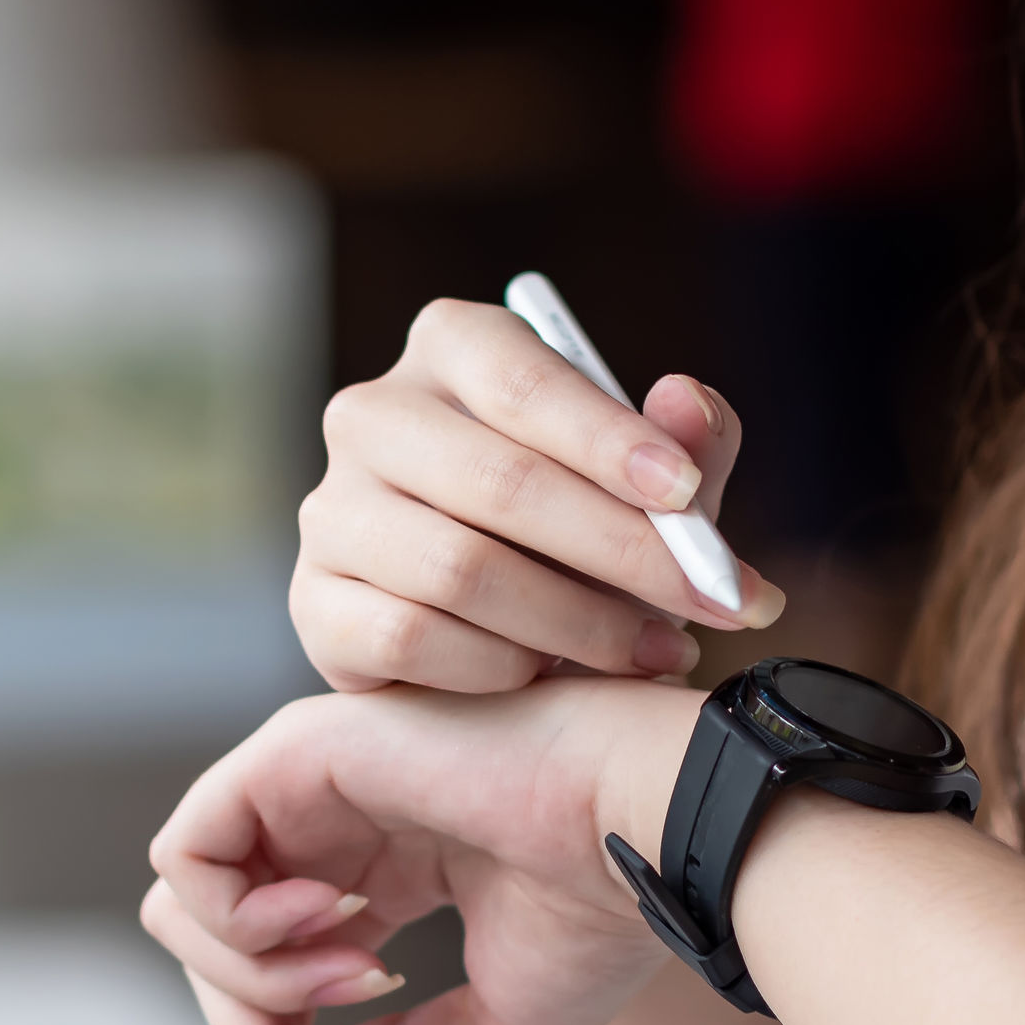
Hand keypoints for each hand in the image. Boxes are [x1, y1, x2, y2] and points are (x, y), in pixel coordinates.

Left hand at [140, 677, 702, 1024]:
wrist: (650, 831)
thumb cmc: (604, 912)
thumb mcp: (500, 1018)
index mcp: (378, 875)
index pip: (269, 982)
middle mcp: (329, 827)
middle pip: (215, 964)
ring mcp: (303, 784)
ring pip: (182, 914)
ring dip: (259, 984)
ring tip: (366, 981)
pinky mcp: (287, 751)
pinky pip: (184, 858)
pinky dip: (236, 922)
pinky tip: (339, 922)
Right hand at [297, 299, 783, 694]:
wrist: (489, 625)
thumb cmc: (577, 533)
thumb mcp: (650, 487)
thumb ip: (688, 446)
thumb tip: (685, 402)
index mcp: (449, 349)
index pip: (521, 381)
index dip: (608, 439)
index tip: (689, 495)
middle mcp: (371, 416)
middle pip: (498, 481)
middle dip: (621, 550)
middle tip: (711, 602)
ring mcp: (332, 511)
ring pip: (459, 570)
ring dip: (577, 623)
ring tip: (653, 650)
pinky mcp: (313, 604)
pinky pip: (412, 640)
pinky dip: (500, 667)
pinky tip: (550, 675)